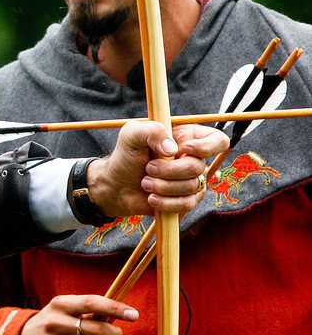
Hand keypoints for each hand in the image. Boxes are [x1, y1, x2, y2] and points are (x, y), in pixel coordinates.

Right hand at [16, 294, 138, 334]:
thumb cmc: (54, 324)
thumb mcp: (65, 311)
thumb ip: (89, 312)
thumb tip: (119, 313)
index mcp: (60, 304)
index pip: (91, 302)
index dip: (115, 308)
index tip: (134, 314)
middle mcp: (54, 322)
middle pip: (97, 329)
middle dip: (113, 333)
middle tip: (117, 333)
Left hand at [87, 121, 228, 216]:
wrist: (116, 185)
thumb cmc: (125, 156)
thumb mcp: (132, 134)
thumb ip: (152, 131)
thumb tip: (172, 150)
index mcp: (186, 137)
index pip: (217, 140)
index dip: (207, 147)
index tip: (184, 149)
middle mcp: (192, 158)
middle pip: (198, 166)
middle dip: (169, 170)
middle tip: (148, 168)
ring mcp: (191, 179)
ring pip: (192, 186)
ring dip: (163, 186)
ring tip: (144, 182)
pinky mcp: (185, 199)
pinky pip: (188, 203)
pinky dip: (167, 202)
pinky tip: (151, 198)